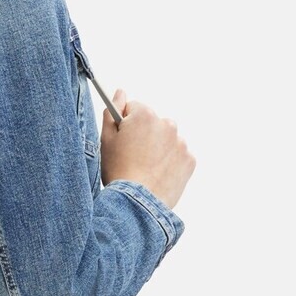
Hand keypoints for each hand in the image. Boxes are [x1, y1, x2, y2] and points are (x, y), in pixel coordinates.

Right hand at [100, 88, 195, 209]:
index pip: (132, 108)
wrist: (138, 202)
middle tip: (132, 156)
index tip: (122, 140)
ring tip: (145, 167)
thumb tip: (120, 92)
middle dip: (144, 134)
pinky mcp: (189, 159)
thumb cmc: (119, 171)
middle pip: (152, 122)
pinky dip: (169, 161)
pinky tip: (157, 174)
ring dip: (158, 147)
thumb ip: (112, 112)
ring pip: (166, 138)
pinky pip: (177, 154)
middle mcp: (166, 123)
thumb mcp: (106, 140)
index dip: (124, 124)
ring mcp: (180, 142)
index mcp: (144, 114)